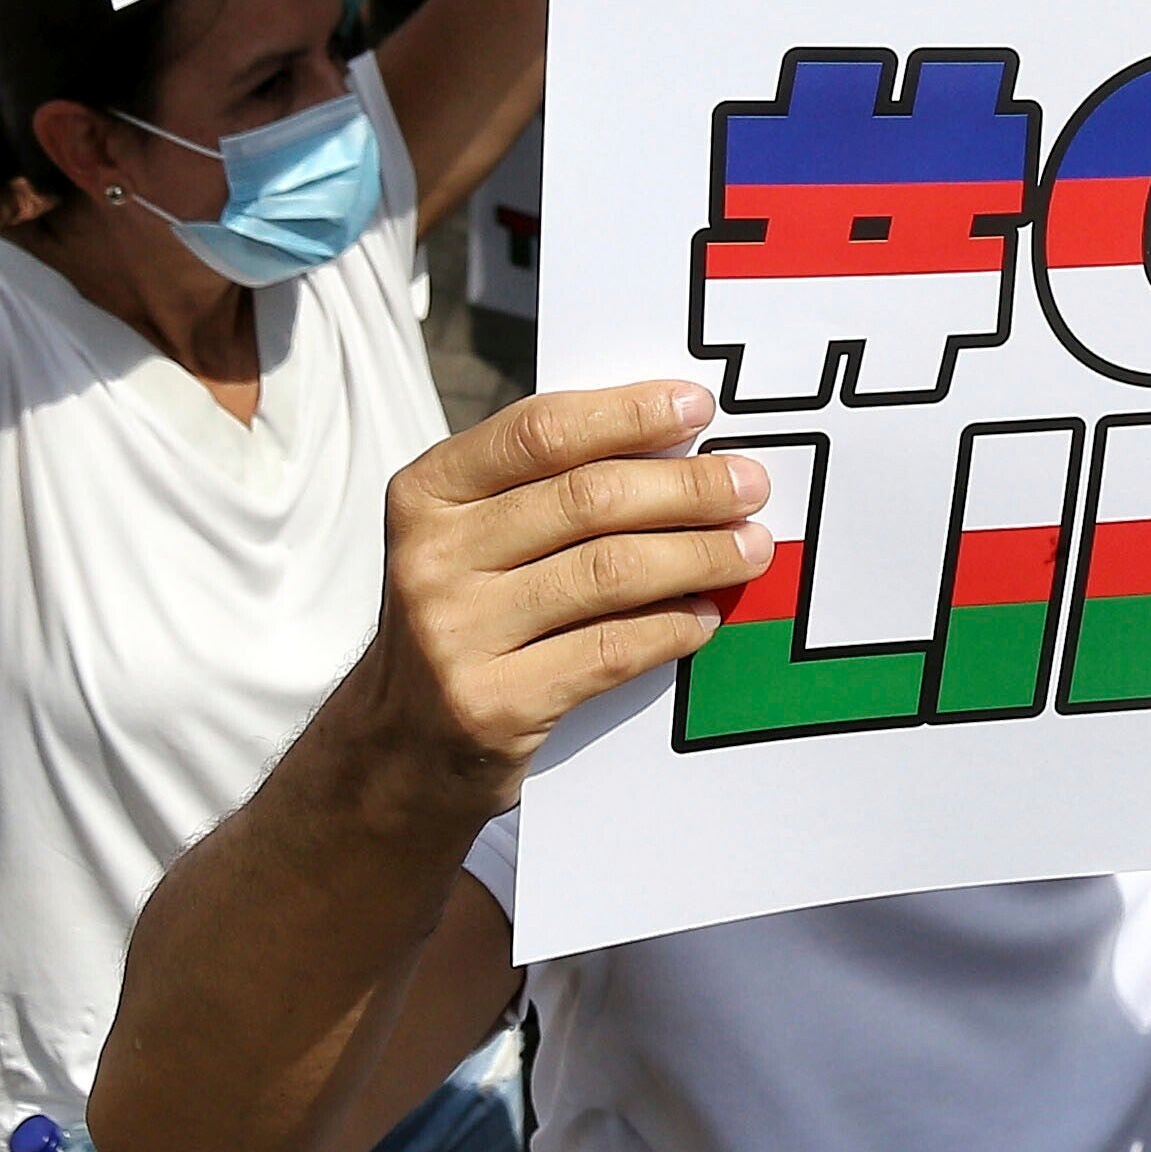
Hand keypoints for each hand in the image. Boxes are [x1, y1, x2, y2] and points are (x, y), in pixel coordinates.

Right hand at [330, 382, 769, 806]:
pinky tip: (705, 615)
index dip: (628, 413)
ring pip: (608, 574)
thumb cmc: (463, 614)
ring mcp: (456, 635)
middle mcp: (430, 557)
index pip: (540, 432)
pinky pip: (610, 651)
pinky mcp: (492, 705)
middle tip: (750, 486)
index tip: (698, 406)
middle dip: (686, 488)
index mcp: (427, 492)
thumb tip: (674, 444)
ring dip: (697, 556)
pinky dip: (671, 628)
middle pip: (587, 501)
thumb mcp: (472, 535)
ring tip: (749, 548)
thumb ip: (546, 487)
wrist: (400, 745)